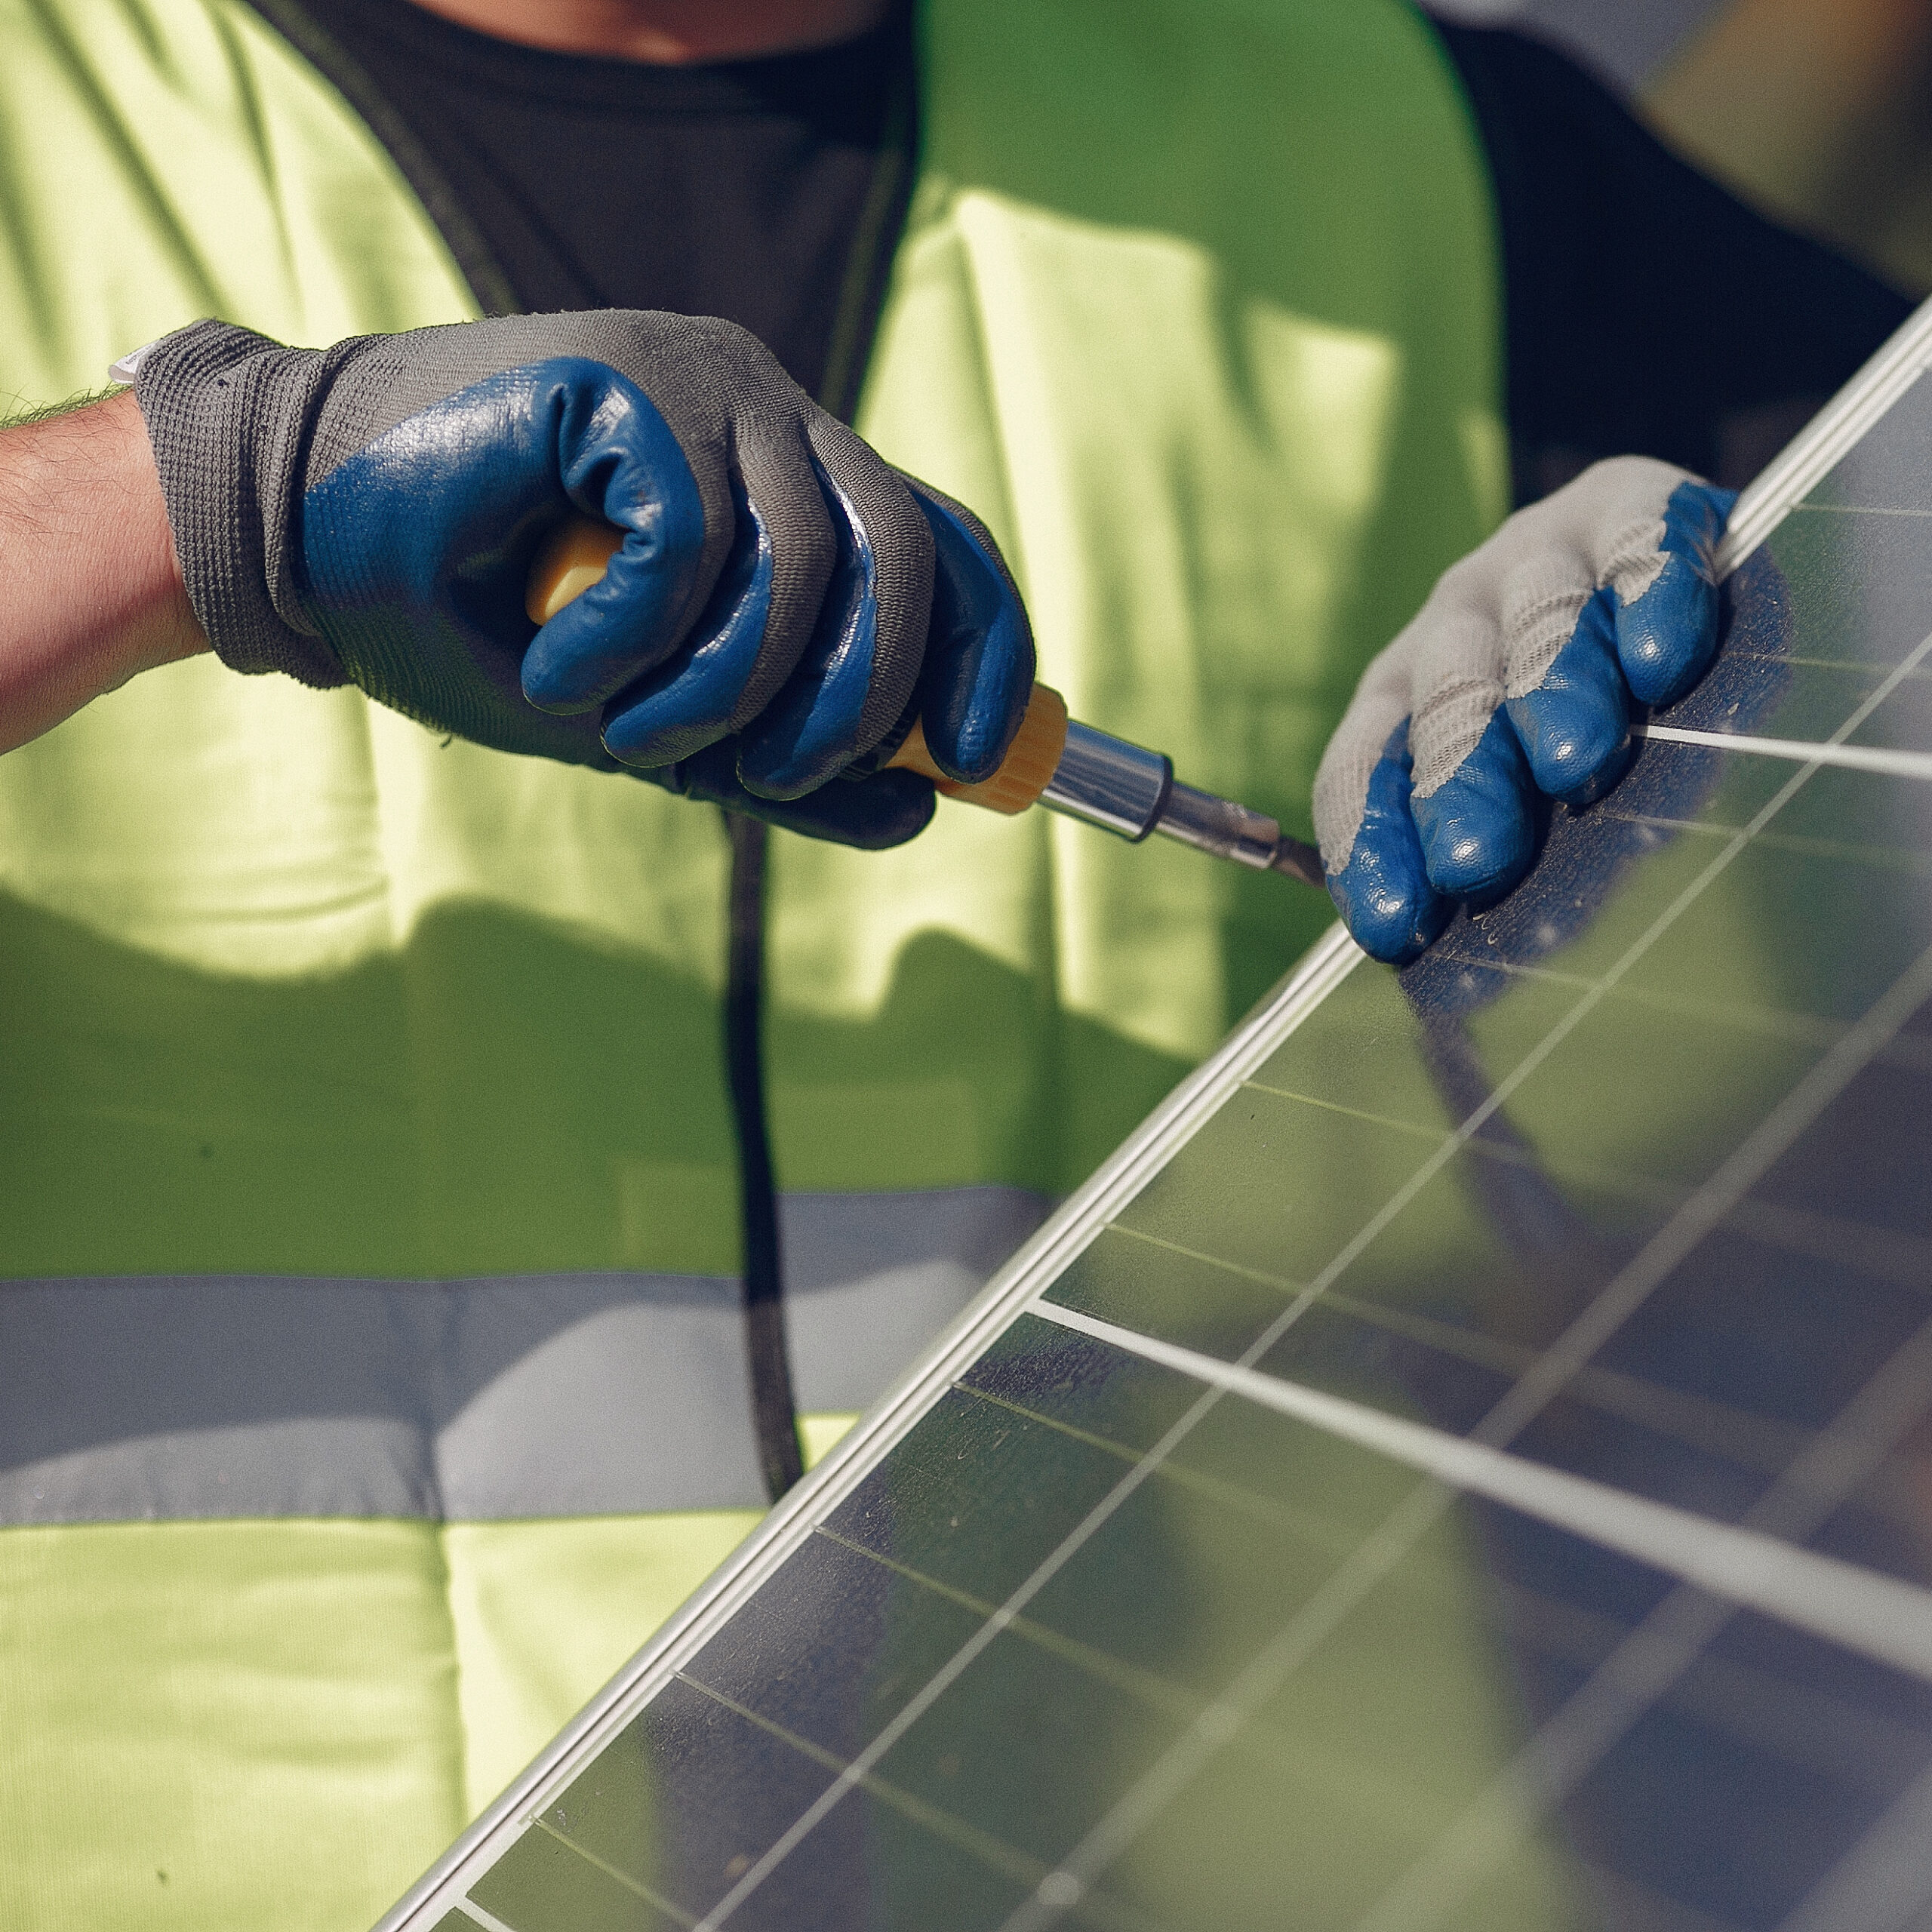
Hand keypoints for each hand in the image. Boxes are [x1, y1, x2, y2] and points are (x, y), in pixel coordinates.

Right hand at [132, 312, 1033, 848]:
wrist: (304, 543)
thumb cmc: (481, 626)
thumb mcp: (655, 717)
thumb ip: (782, 759)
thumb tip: (920, 809)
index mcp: (791, 476)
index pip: (941, 548)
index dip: (986, 655)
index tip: (978, 766)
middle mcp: (767, 414)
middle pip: (905, 555)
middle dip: (859, 699)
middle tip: (765, 774)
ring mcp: (700, 381)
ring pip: (804, 563)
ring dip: (724, 694)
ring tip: (628, 737)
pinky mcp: (624, 374)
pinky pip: (692, 542)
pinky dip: (636, 644)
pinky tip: (564, 674)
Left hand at [1312, 458, 1734, 962]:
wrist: (1667, 577)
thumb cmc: (1587, 727)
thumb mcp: (1524, 799)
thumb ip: (1487, 859)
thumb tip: (1451, 984)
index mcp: (1402, 697)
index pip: (1365, 770)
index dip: (1374, 844)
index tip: (1395, 924)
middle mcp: (1455, 621)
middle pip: (1445, 703)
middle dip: (1460, 781)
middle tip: (1477, 854)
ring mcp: (1537, 555)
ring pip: (1533, 623)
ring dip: (1549, 689)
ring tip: (1574, 758)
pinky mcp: (1630, 504)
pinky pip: (1633, 540)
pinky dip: (1646, 589)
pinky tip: (1661, 649)